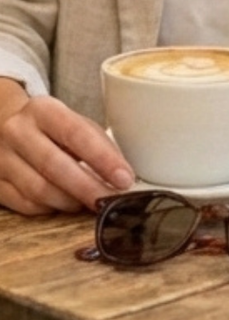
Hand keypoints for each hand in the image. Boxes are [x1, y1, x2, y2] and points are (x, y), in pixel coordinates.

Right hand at [0, 79, 134, 214]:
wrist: (2, 124)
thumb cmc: (51, 127)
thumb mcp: (74, 122)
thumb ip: (98, 143)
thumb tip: (123, 176)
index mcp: (43, 110)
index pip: (76, 134)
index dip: (103, 159)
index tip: (124, 178)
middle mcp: (16, 131)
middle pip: (54, 166)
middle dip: (89, 188)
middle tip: (112, 202)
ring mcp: (0, 159)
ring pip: (38, 190)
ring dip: (71, 202)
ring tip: (92, 203)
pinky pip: (25, 205)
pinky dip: (50, 209)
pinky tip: (66, 204)